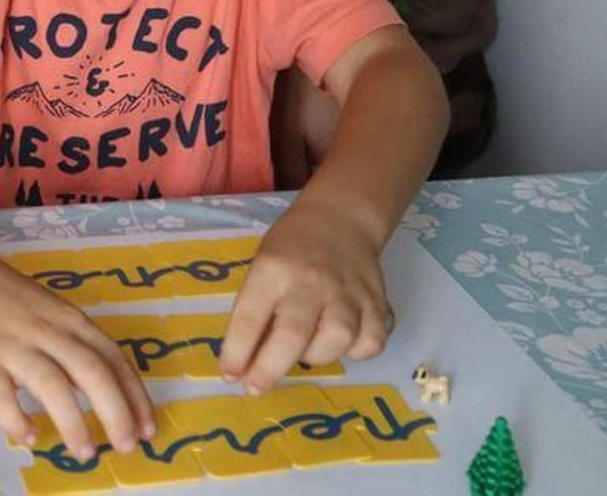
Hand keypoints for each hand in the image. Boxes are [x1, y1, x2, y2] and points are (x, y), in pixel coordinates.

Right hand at [0, 230, 153, 459]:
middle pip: (92, 372)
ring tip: (84, 453)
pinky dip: (17, 420)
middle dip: (116, 413)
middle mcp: (47, 330)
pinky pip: (1, 397)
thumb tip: (98, 391)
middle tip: (126, 446)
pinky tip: (29, 437)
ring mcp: (12, 345)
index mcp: (68, 318)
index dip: (135, 395)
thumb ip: (72, 344)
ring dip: (74, 423)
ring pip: (53, 386)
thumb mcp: (48, 310)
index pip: (113, 358)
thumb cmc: (2, 293)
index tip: (147, 427)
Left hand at [218, 200, 390, 394]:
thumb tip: (243, 362)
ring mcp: (348, 292)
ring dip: (315, 357)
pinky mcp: (377, 303)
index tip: (229, 374)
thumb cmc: (291, 247)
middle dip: (269, 369)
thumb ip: (256, 308)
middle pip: (292, 336)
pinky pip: (369, 343)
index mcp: (273, 269)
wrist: (341, 219)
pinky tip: (341, 341)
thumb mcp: (262, 265)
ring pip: (335, 342)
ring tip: (304, 350)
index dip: (237, 352)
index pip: (249, 317)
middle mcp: (310, 281)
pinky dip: (354, 352)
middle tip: (255, 388)